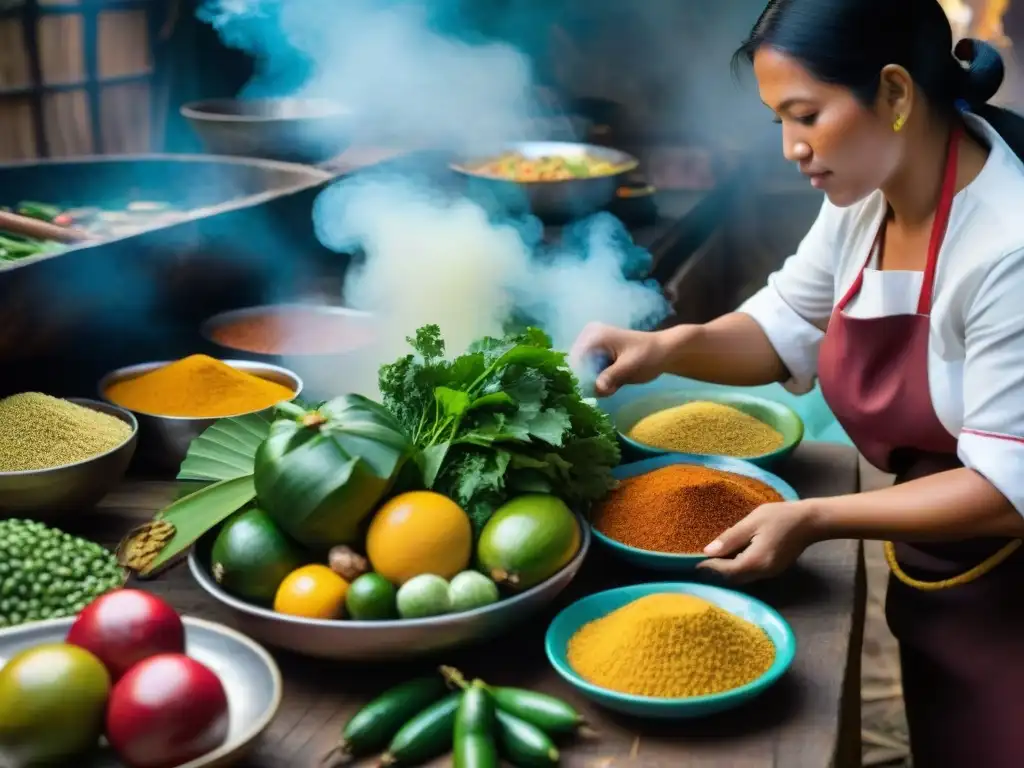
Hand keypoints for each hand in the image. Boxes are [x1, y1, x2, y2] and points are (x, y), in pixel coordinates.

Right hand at [570, 322, 673, 396]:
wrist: (664, 352)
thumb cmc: (649, 355)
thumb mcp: (630, 366)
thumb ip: (612, 376)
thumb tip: (596, 388)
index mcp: (593, 335)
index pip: (575, 360)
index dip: (581, 378)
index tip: (597, 390)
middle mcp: (587, 339)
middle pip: (576, 368)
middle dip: (590, 382)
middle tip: (610, 388)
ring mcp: (591, 348)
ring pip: (583, 373)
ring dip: (596, 384)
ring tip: (615, 385)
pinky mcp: (596, 357)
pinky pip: (590, 374)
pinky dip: (600, 382)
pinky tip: (614, 383)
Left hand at [696, 501, 821, 582]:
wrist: (810, 521)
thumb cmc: (780, 517)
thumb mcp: (751, 522)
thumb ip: (730, 538)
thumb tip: (708, 551)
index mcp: (756, 561)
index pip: (726, 570)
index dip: (710, 566)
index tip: (694, 562)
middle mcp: (763, 572)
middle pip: (734, 578)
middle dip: (717, 570)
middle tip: (702, 560)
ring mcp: (770, 573)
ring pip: (742, 577)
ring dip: (728, 570)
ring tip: (714, 557)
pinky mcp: (774, 569)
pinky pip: (751, 573)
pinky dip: (738, 567)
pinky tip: (732, 555)